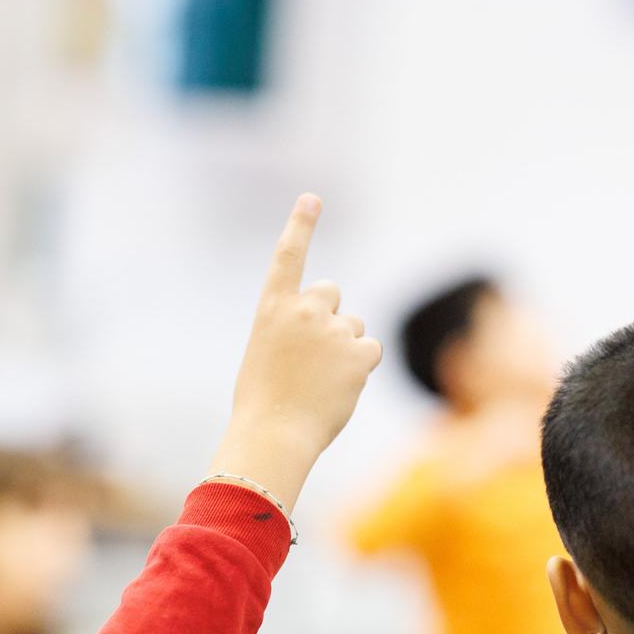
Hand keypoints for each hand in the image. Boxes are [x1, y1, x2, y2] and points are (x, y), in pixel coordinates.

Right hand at [210, 194, 381, 511]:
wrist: (274, 434)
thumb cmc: (263, 403)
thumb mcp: (266, 354)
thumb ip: (292, 332)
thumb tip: (329, 334)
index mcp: (272, 308)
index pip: (288, 256)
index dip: (301, 225)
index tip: (312, 199)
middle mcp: (303, 310)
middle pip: (331, 292)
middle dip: (330, 315)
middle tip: (314, 354)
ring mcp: (332, 329)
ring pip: (353, 327)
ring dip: (345, 348)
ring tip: (321, 381)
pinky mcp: (358, 352)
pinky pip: (370, 350)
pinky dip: (360, 368)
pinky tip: (340, 387)